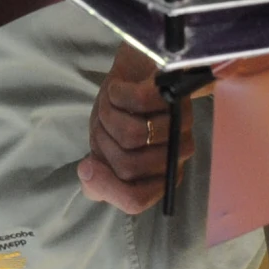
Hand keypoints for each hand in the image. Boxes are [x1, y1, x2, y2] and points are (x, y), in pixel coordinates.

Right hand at [77, 42, 189, 214]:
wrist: (134, 68)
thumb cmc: (121, 113)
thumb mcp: (102, 149)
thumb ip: (97, 178)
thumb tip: (88, 173)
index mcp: (160, 175)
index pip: (135, 200)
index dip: (106, 187)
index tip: (87, 166)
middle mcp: (176, 152)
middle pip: (128, 166)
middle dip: (103, 142)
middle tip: (102, 123)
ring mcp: (181, 122)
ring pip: (133, 135)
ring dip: (108, 115)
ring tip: (110, 103)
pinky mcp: (176, 93)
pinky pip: (141, 102)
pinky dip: (118, 95)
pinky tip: (117, 88)